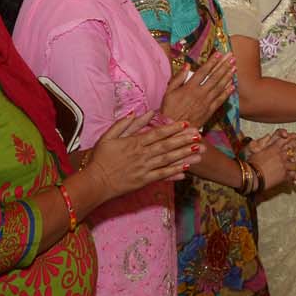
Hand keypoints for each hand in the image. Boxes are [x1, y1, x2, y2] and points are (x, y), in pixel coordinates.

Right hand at [82, 114, 203, 199]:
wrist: (96, 181)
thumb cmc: (101, 158)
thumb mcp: (109, 136)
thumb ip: (126, 124)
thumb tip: (141, 113)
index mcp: (134, 142)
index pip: (157, 133)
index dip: (173, 128)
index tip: (186, 123)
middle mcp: (142, 155)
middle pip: (167, 145)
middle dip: (184, 139)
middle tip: (198, 134)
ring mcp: (144, 168)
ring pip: (168, 160)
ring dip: (184, 154)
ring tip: (198, 150)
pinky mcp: (144, 181)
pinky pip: (162, 176)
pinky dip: (175, 172)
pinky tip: (186, 169)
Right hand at [160, 54, 236, 128]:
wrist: (175, 129)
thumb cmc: (169, 110)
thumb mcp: (169, 92)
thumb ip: (178, 78)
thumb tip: (186, 65)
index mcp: (189, 87)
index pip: (203, 71)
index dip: (212, 62)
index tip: (219, 54)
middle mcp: (200, 93)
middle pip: (214, 77)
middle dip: (224, 66)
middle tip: (232, 57)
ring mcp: (206, 102)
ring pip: (219, 87)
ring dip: (228, 76)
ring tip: (234, 67)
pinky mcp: (209, 111)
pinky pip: (220, 100)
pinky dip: (227, 92)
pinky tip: (232, 86)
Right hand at [247, 130, 295, 187]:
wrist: (252, 175)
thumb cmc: (251, 163)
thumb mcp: (257, 151)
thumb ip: (263, 145)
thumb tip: (265, 139)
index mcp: (274, 147)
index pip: (286, 139)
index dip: (293, 137)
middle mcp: (281, 155)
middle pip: (295, 150)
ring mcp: (283, 165)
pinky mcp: (284, 175)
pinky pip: (293, 176)